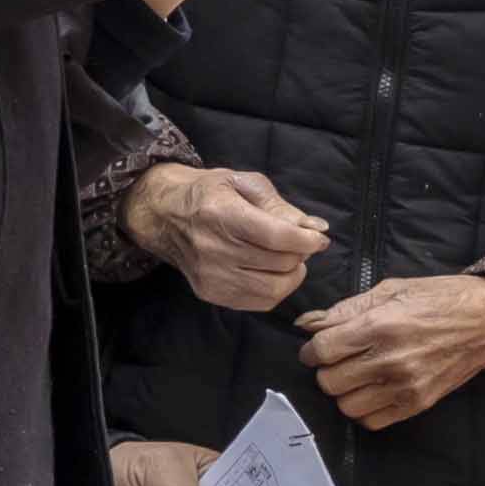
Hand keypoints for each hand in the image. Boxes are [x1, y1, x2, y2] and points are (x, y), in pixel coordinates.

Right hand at [126, 159, 330, 316]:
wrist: (164, 214)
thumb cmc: (209, 193)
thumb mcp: (243, 183)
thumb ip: (281, 206)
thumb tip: (317, 227)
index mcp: (221, 214)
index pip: (276, 237)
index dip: (307, 240)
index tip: (319, 238)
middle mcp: (212, 249)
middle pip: (279, 263)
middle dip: (300, 254)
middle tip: (299, 244)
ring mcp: (209, 275)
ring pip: (273, 288)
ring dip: (291, 275)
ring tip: (288, 259)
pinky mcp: (209, 293)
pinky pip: (258, 302)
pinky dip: (275, 289)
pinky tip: (271, 272)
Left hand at [300, 270, 484, 429]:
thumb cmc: (442, 298)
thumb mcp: (392, 290)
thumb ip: (346, 309)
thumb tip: (307, 324)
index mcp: (380, 326)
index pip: (322, 350)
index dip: (312, 349)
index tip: (319, 346)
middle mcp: (390, 360)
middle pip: (329, 381)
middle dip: (327, 369)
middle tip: (340, 359)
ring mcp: (405, 386)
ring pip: (346, 405)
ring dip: (345, 391)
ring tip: (357, 375)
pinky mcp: (417, 404)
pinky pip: (371, 421)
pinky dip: (365, 408)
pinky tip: (374, 390)